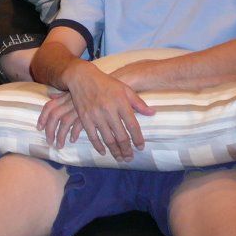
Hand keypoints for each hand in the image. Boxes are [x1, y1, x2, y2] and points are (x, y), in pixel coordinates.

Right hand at [38, 65, 153, 160]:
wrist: (82, 78)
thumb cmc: (106, 83)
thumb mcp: (125, 89)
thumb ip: (138, 102)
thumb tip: (152, 113)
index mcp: (121, 103)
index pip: (133, 126)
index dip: (138, 139)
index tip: (140, 148)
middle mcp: (109, 110)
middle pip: (121, 136)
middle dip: (127, 150)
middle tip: (130, 158)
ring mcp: (96, 115)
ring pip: (108, 139)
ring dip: (115, 151)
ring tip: (120, 158)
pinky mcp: (85, 118)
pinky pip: (92, 136)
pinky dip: (98, 146)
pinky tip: (103, 152)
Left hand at [38, 91, 85, 148]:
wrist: (107, 86)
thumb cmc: (90, 88)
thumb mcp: (74, 90)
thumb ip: (62, 94)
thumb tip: (51, 96)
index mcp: (65, 96)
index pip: (49, 106)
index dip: (42, 117)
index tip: (39, 127)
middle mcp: (70, 102)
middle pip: (54, 117)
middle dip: (49, 131)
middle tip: (49, 142)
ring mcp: (79, 108)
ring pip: (64, 124)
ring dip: (60, 136)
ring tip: (59, 146)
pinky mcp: (89, 115)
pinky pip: (79, 126)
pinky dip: (74, 133)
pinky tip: (73, 140)